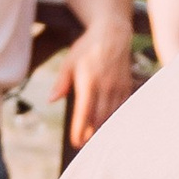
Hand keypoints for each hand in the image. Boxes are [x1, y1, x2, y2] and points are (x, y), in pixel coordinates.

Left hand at [36, 23, 135, 145]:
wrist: (113, 34)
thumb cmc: (87, 48)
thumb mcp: (69, 62)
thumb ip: (61, 83)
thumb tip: (51, 100)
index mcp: (89, 82)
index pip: (83, 113)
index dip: (79, 130)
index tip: (75, 142)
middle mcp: (105, 87)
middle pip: (99, 119)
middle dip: (92, 134)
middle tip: (84, 145)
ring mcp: (118, 87)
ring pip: (112, 116)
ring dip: (103, 128)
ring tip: (95, 139)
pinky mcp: (127, 87)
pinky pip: (122, 108)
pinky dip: (115, 119)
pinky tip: (108, 125)